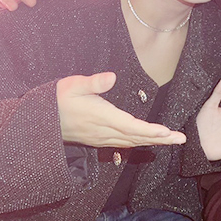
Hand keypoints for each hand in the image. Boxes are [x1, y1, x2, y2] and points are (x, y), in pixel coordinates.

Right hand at [57, 72, 185, 147]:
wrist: (40, 120)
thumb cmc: (59, 98)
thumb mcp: (74, 85)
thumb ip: (93, 82)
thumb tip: (112, 77)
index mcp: (101, 116)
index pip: (130, 126)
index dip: (148, 130)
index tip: (165, 132)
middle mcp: (104, 131)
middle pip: (136, 137)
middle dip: (160, 139)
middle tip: (180, 139)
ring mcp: (101, 137)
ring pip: (132, 142)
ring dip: (153, 141)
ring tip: (172, 140)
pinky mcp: (99, 139)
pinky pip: (124, 143)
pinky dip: (139, 142)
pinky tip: (149, 141)